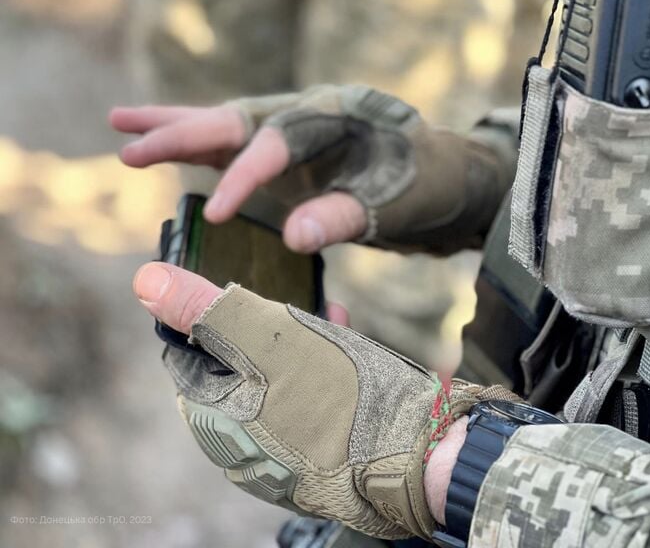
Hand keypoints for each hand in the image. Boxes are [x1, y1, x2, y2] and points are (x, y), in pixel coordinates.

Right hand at [113, 85, 509, 254]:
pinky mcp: (292, 157)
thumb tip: (292, 237)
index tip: (212, 215)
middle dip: (180, 132)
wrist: (447, 177)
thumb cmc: (429, 184)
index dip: (242, 178)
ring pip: (226, 127)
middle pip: (234, 118)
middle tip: (125, 142)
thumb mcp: (397, 201)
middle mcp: (307, 115)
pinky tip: (170, 155)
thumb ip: (345, 215)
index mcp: (335, 114)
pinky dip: (201, 153)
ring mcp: (295, 134)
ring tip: (121, 128)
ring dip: (175, 130)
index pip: (274, 143)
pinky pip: (237, 150)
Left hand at [133, 261, 482, 538]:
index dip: (212, 309)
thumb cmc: (338, 396)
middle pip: (235, 360)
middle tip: (293, 299)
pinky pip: (307, 395)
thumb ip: (206, 310)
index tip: (240, 284)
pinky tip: (344, 336)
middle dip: (264, 321)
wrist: (418, 456)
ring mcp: (280, 449)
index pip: (188, 350)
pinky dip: (321, 362)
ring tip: (327, 312)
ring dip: (296, 335)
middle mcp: (240, 442)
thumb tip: (145, 280)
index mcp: (213, 419)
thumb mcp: (267, 338)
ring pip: (276, 373)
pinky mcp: (317, 447)